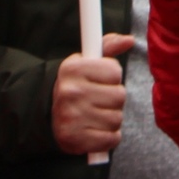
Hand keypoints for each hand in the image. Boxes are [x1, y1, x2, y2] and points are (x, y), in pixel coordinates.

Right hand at [51, 32, 134, 153]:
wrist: (49, 116)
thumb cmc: (76, 86)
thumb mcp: (87, 62)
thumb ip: (108, 47)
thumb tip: (129, 40)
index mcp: (72, 68)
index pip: (115, 71)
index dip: (112, 77)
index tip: (100, 80)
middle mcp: (70, 91)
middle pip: (119, 96)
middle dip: (114, 99)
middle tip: (98, 100)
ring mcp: (71, 117)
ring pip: (117, 119)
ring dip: (111, 119)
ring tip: (96, 115)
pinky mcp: (74, 139)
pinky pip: (112, 139)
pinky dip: (109, 138)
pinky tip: (96, 131)